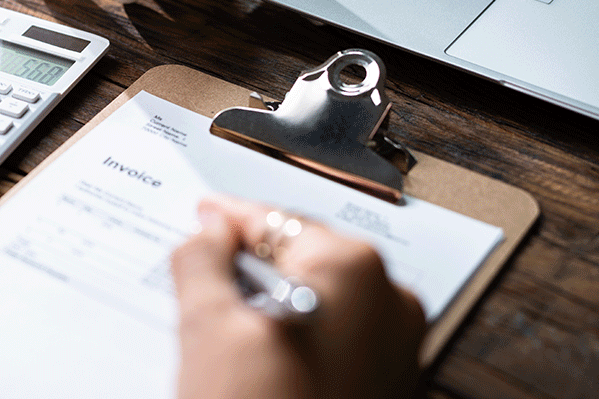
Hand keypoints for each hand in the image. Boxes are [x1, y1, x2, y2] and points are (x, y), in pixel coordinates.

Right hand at [170, 194, 425, 398]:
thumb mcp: (208, 328)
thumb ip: (203, 260)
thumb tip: (209, 232)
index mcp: (354, 271)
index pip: (277, 220)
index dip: (230, 218)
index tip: (205, 216)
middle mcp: (390, 304)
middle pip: (302, 259)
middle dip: (251, 264)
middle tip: (202, 268)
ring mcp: (396, 351)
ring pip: (317, 302)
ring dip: (270, 303)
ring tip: (220, 322)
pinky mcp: (387, 388)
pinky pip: (333, 340)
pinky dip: (294, 336)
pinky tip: (253, 359)